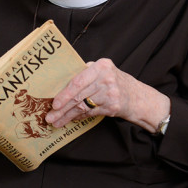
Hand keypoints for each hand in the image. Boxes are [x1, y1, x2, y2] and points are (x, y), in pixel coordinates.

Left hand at [45, 58, 170, 133]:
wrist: (137, 96)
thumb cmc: (113, 81)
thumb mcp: (102, 71)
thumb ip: (84, 73)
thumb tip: (59, 85)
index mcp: (101, 66)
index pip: (78, 81)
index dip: (64, 93)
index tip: (54, 103)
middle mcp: (106, 79)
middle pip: (78, 96)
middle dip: (62, 108)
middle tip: (50, 116)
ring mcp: (110, 94)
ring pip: (83, 107)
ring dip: (67, 116)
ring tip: (56, 121)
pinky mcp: (112, 107)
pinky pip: (90, 113)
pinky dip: (79, 116)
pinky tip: (70, 119)